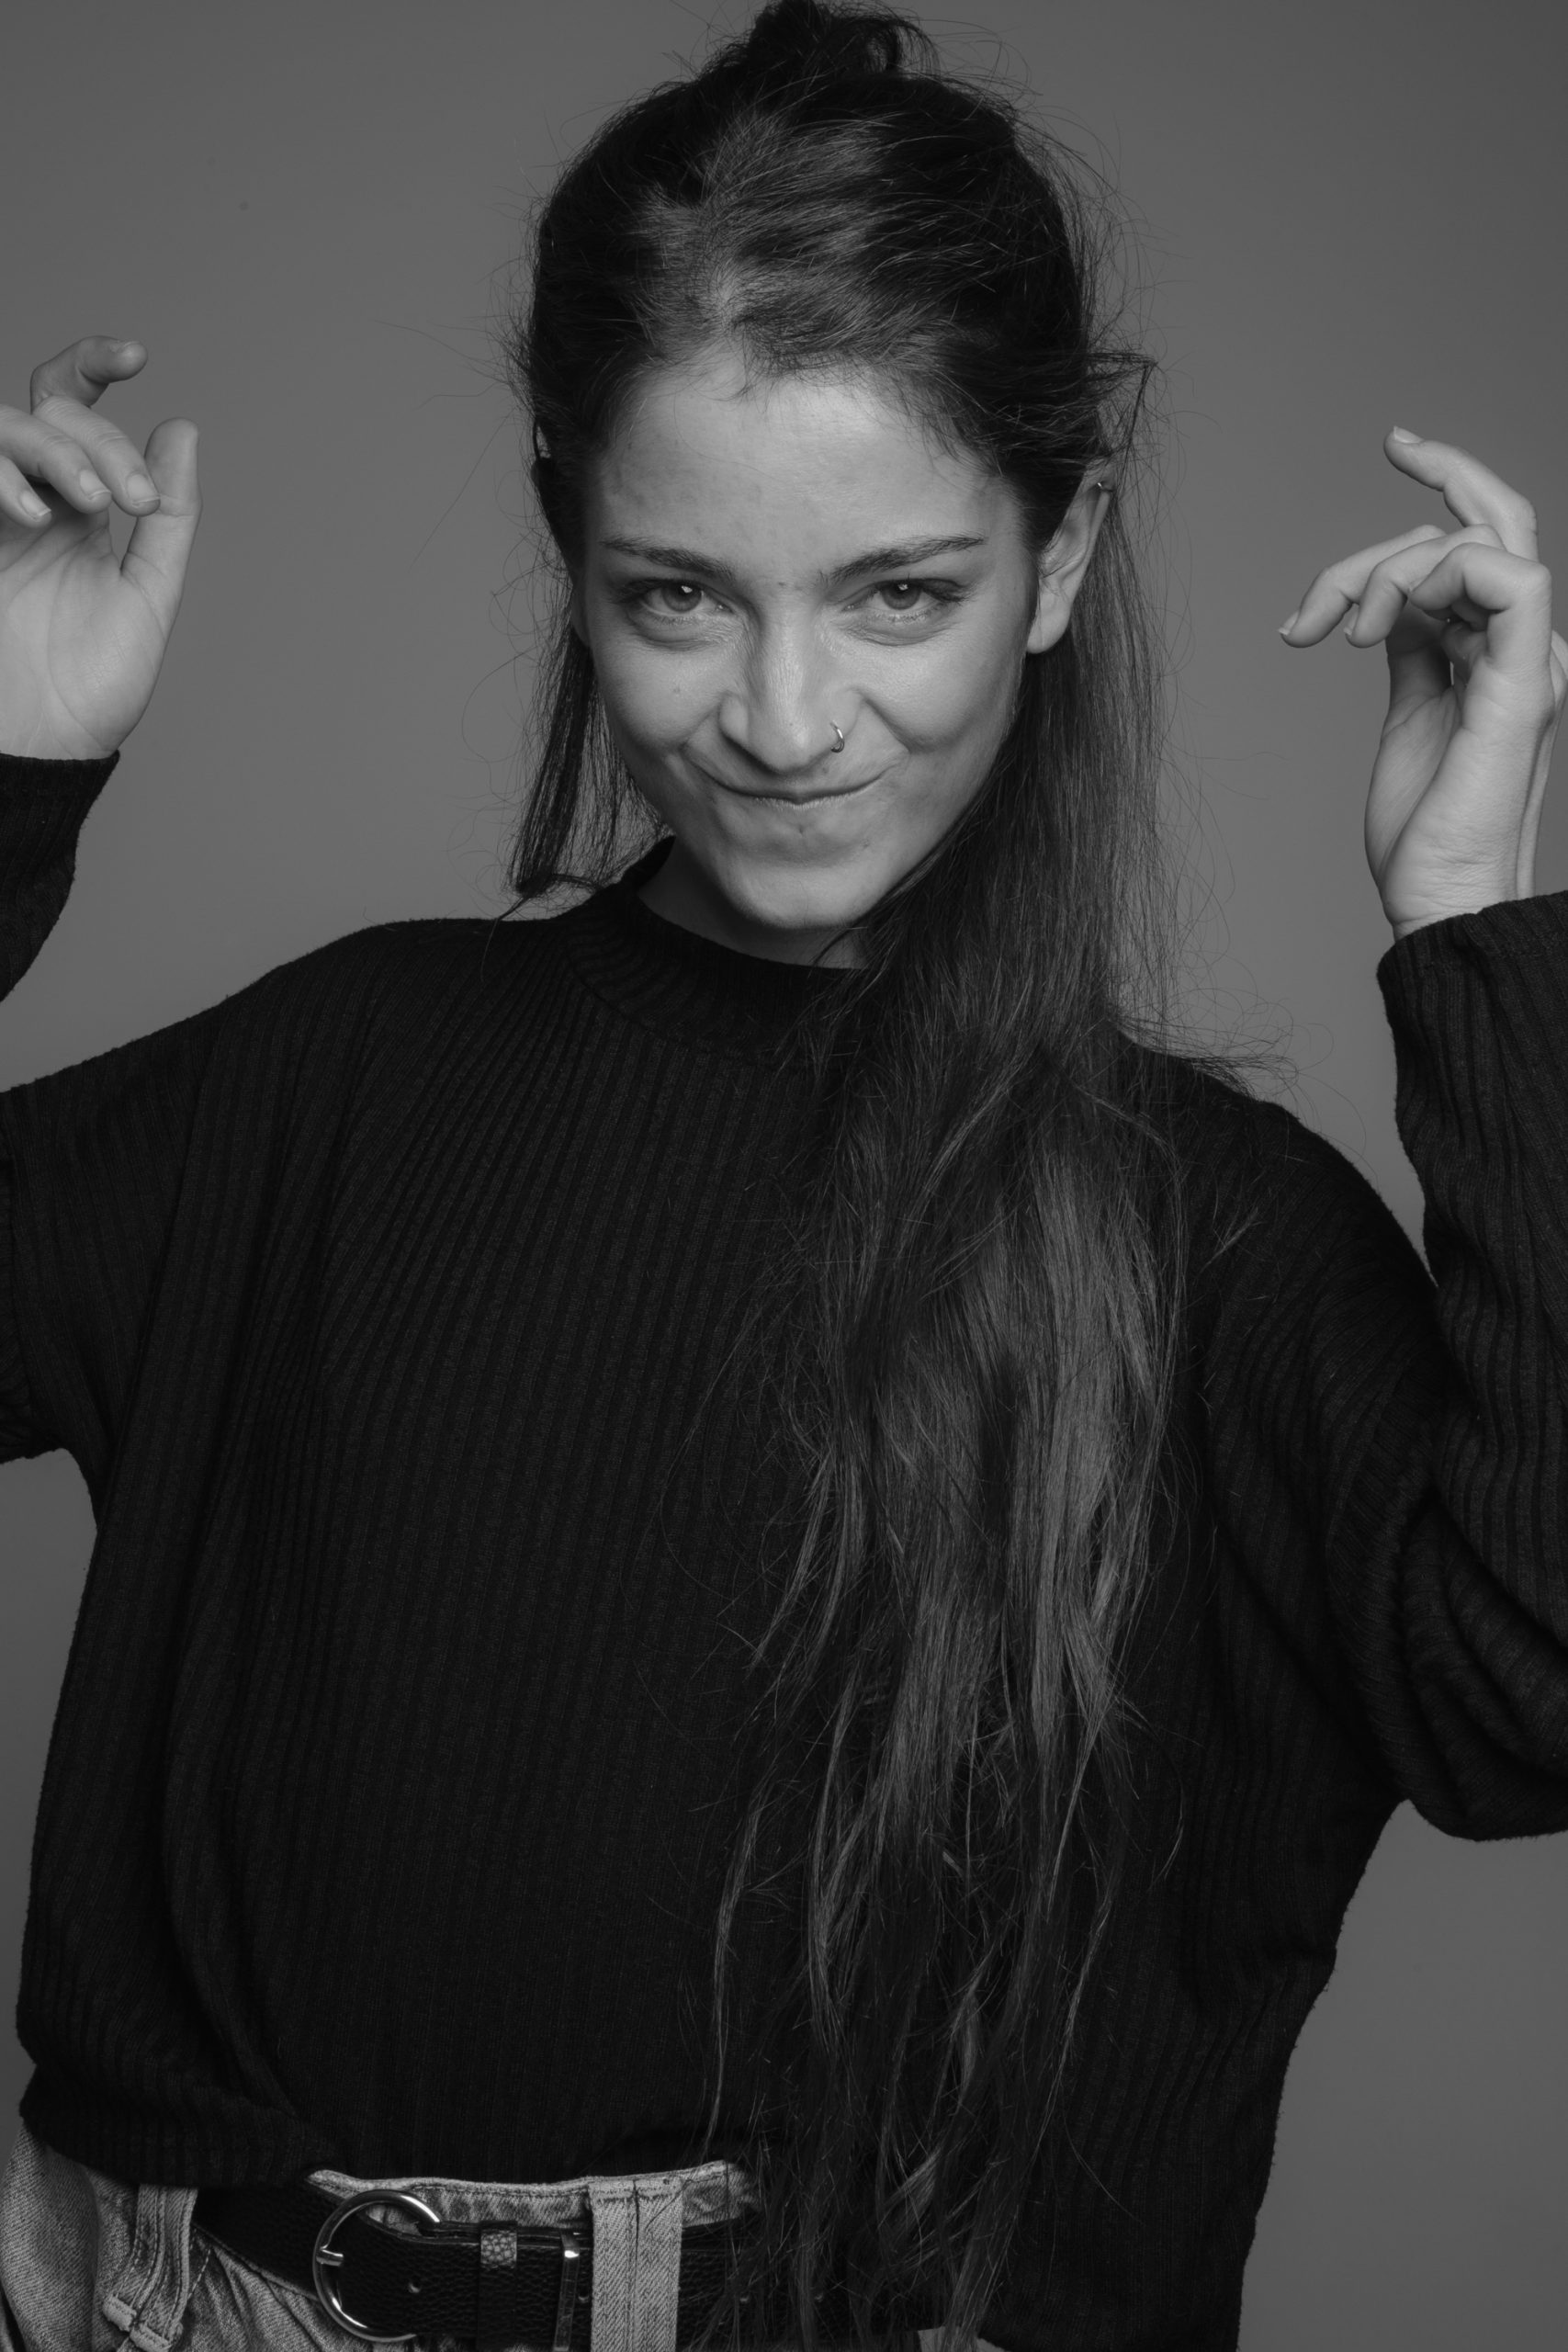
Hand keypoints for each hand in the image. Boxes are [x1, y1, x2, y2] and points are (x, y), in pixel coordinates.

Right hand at [0, 336, 200, 759]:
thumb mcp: (149, 597)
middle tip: (130, 502)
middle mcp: (30, 501)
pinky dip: (2, 476)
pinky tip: (35, 512)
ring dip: (57, 453)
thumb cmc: (91, 689)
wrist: (42, 749)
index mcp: (78, 509)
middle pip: (49, 413)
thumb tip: (181, 429)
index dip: (94, 363)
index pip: (74, 408)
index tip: (136, 357)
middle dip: (97, 441)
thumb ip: (168, 517)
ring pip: (5, 429)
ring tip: (94, 506)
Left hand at [1279, 432, 1564, 938]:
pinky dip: (1429, 577)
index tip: (1398, 444)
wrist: (1439, 897)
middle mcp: (1525, 646)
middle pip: (1498, 519)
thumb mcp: (1409, 713)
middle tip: (1389, 447)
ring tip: (1333, 632)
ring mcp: (1530, 660)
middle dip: (1444, 467)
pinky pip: (1509, 577)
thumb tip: (1386, 607)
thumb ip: (1412, 651)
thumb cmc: (1422, 829)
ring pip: (1477, 543)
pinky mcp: (1523, 681)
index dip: (1448, 483)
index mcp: (1501, 650)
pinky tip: (1370, 629)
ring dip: (1386, 566)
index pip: (1485, 541)